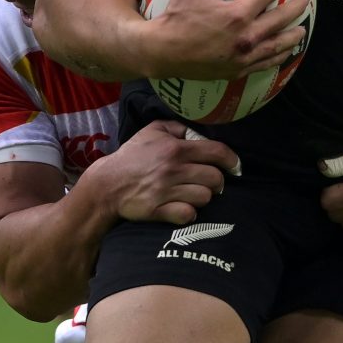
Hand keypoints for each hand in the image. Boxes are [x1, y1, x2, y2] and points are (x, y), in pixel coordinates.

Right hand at [91, 119, 240, 224]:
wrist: (107, 183)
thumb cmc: (131, 156)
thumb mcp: (151, 131)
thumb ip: (176, 127)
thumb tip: (197, 133)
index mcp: (175, 148)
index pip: (217, 152)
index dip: (232, 160)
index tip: (235, 166)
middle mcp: (174, 169)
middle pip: (215, 178)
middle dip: (217, 182)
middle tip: (210, 183)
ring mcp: (166, 191)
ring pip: (204, 197)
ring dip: (202, 197)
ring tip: (193, 194)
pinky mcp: (158, 210)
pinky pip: (188, 214)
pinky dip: (189, 213)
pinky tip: (183, 208)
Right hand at [140, 0, 308, 79]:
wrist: (163, 51)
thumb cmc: (177, 16)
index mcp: (238, 15)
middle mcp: (246, 38)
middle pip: (281, 20)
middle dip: (297, 8)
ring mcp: (243, 57)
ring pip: (277, 46)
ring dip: (293, 36)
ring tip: (302, 30)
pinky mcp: (237, 70)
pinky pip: (264, 64)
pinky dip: (277, 57)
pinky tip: (283, 53)